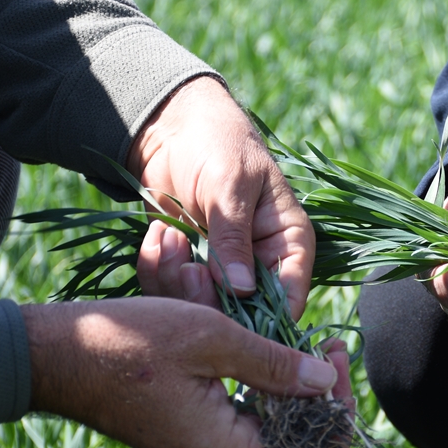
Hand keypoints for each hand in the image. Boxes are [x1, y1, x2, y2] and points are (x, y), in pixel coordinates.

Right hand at [22, 297, 351, 447]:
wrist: (54, 354)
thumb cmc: (128, 342)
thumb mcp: (210, 338)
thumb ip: (272, 364)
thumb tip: (325, 382)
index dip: (336, 430)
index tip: (336, 369)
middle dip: (324, 403)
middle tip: (329, 349)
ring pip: (271, 437)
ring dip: (297, 394)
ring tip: (307, 345)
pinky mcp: (186, 431)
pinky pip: (243, 423)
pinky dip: (265, 392)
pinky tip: (269, 353)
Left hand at [127, 76, 313, 319]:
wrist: (174, 128)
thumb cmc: (218, 144)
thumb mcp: (229, 185)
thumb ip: (234, 238)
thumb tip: (242, 291)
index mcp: (289, 243)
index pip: (291, 297)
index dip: (268, 319)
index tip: (231, 317)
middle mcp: (260, 265)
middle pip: (244, 315)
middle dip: (209, 298)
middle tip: (187, 268)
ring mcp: (222, 270)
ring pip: (203, 308)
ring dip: (176, 280)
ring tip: (168, 236)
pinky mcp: (188, 268)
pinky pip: (171, 291)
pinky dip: (156, 270)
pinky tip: (157, 234)